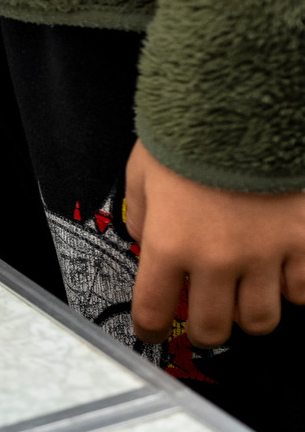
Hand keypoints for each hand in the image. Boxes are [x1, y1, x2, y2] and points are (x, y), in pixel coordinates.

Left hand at [127, 139, 304, 344]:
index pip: (154, 311)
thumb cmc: (191, 129)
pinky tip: (284, 275)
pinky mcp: (304, 240)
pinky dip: (294, 289)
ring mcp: (265, 253)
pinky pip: (303, 290)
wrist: (248, 98)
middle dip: (205, 331)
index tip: (153, 333)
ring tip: (245, 301)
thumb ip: (143, 216)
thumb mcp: (144, 171)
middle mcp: (216, 259)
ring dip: (249, 316)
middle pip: (212, 328)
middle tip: (206, 321)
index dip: (150, 330)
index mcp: (169, 244)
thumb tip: (147, 243)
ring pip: (260, 319)